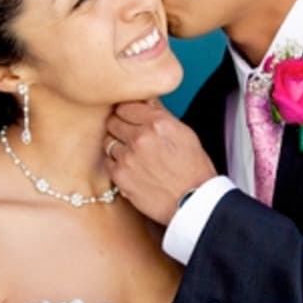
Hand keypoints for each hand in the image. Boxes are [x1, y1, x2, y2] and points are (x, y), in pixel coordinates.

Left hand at [104, 99, 216, 224]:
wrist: (194, 202)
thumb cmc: (193, 169)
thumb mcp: (184, 133)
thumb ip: (160, 115)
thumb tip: (144, 100)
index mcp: (159, 123)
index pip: (126, 105)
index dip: (127, 112)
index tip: (130, 117)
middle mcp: (141, 137)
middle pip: (112, 121)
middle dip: (119, 126)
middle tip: (130, 136)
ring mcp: (127, 157)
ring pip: (108, 141)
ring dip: (117, 146)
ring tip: (135, 156)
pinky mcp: (119, 176)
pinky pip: (108, 162)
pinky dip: (116, 164)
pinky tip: (132, 169)